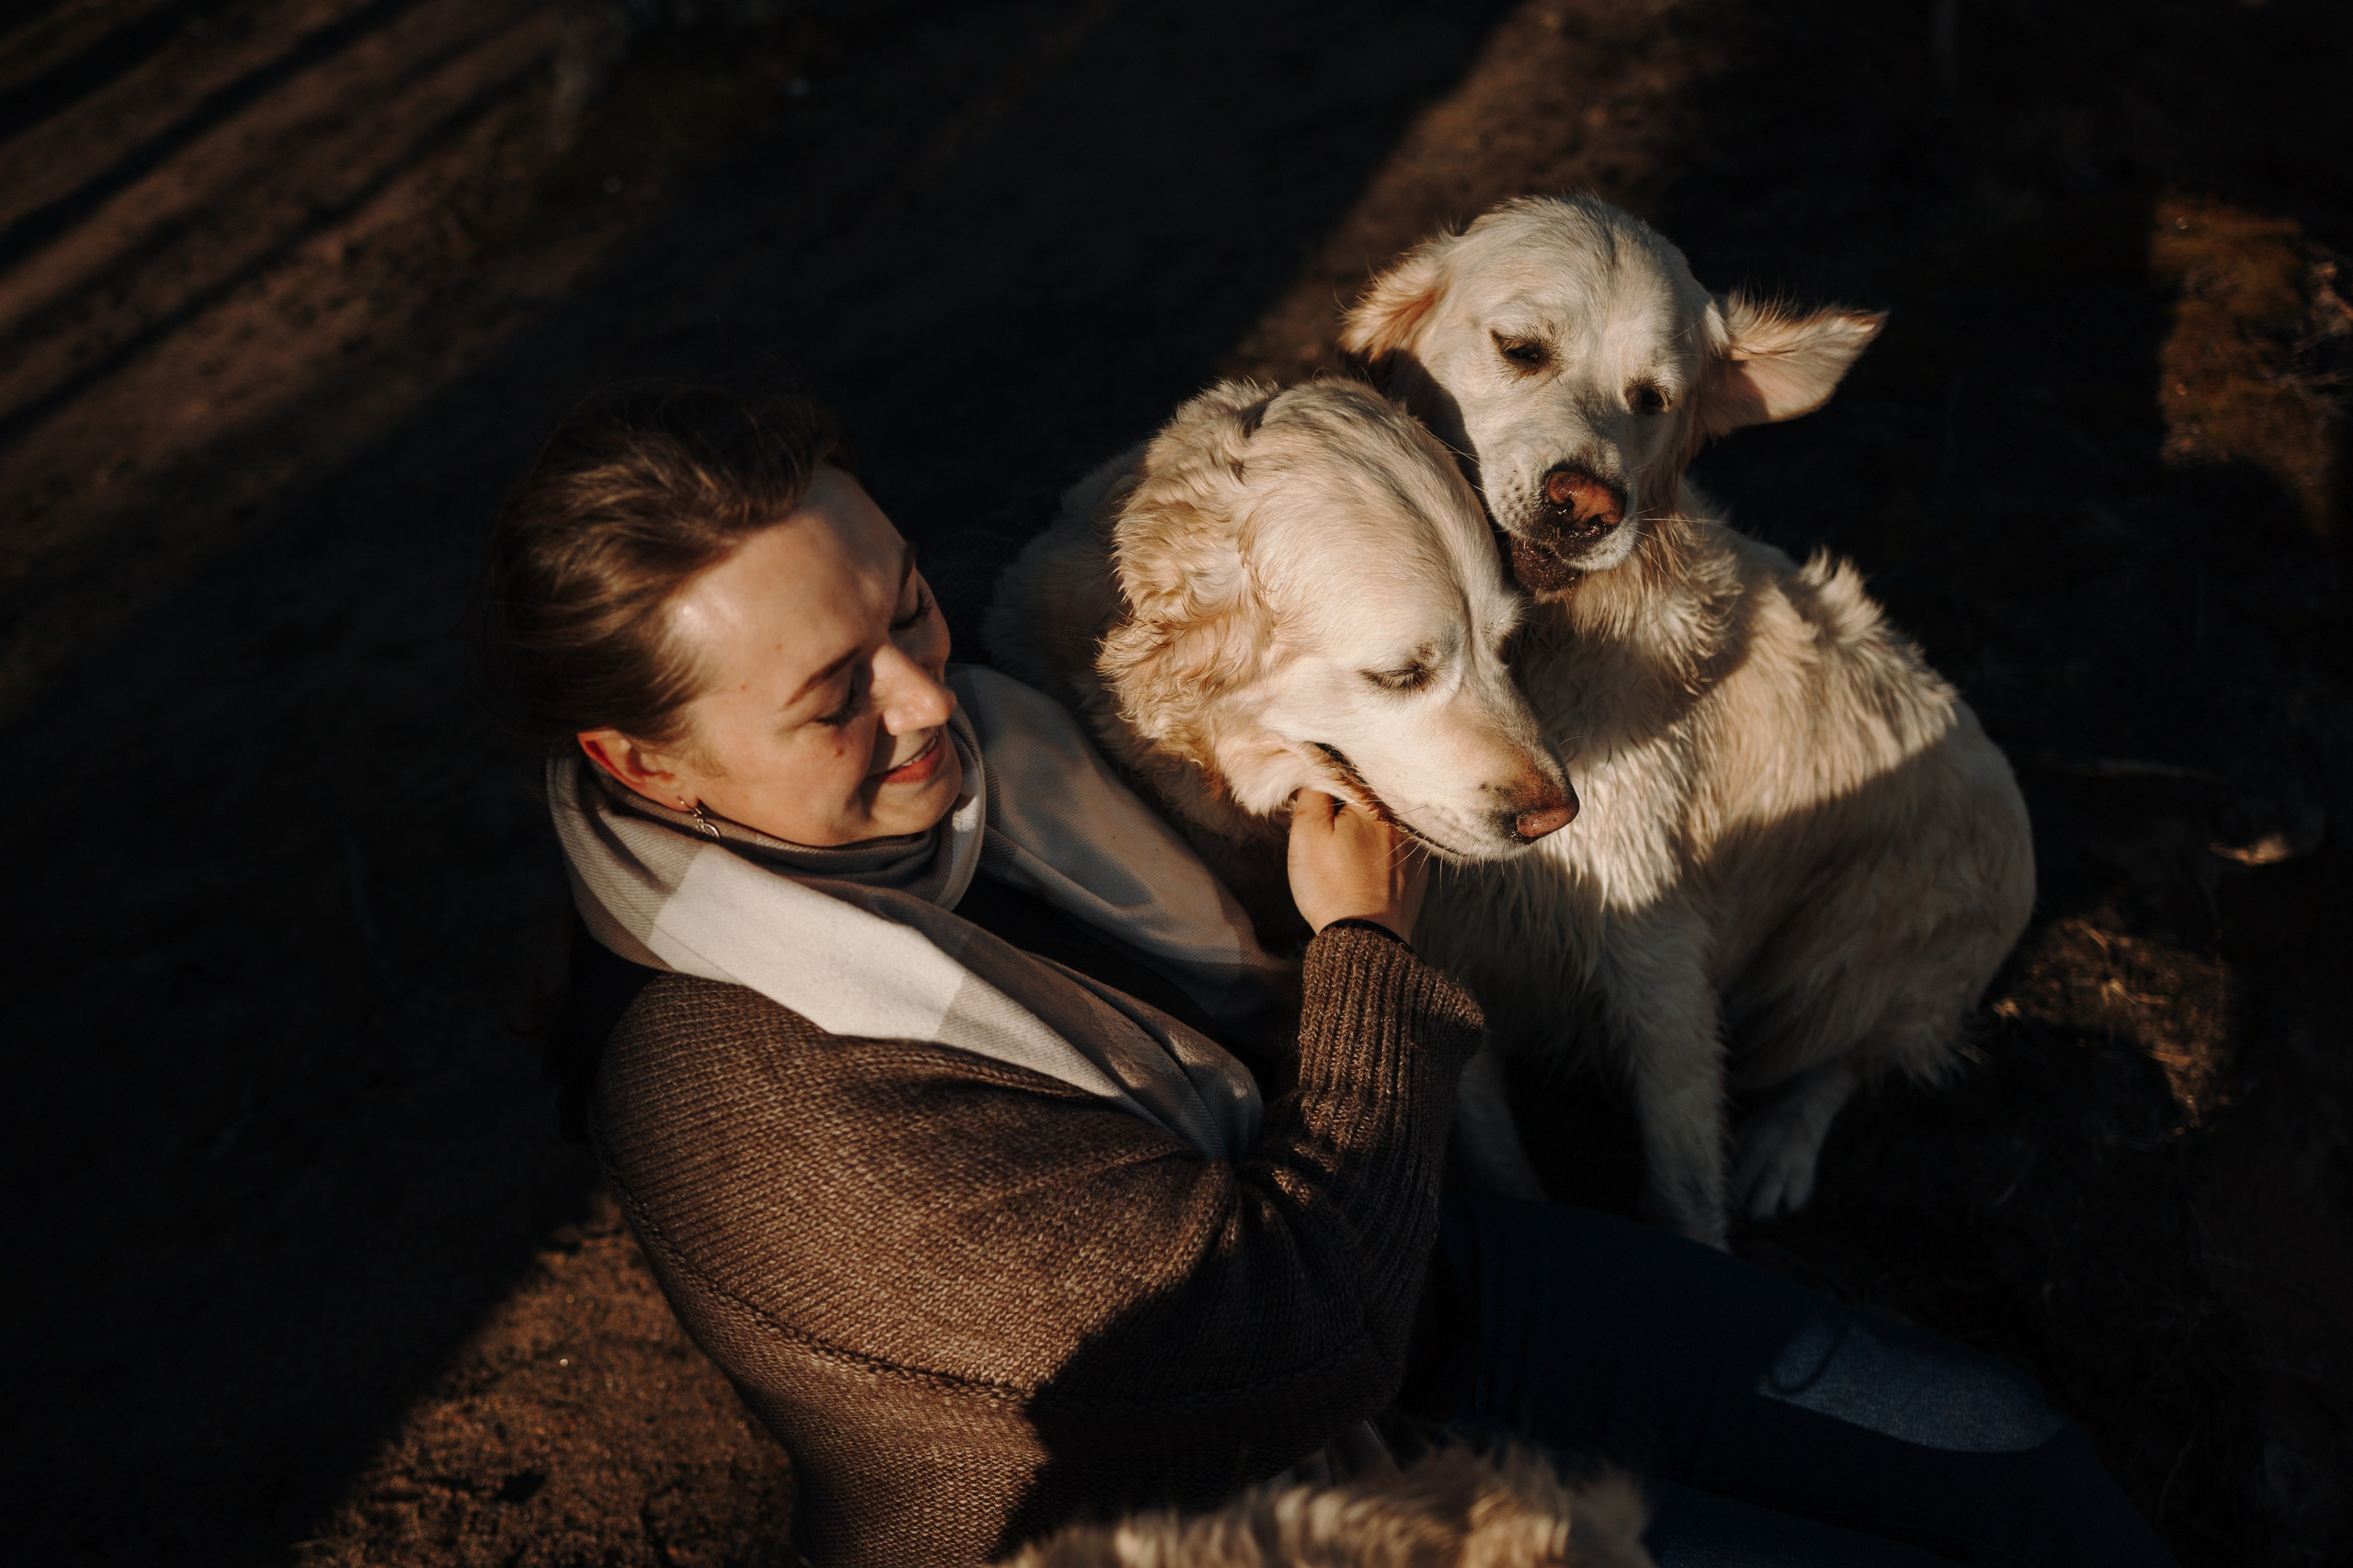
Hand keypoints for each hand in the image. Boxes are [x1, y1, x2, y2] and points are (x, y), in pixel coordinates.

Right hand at [1285, 789, 1428, 940]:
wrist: (1364, 938)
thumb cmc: (1330, 885)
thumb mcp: (1307, 834)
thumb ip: (1314, 793)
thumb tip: (1320, 768)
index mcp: (1371, 804)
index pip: (1346, 778)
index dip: (1327, 789)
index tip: (1315, 806)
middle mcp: (1399, 820)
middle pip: (1369, 802)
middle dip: (1349, 810)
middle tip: (1330, 836)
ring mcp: (1413, 847)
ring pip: (1385, 825)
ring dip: (1368, 831)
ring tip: (1348, 856)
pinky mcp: (1418, 872)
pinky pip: (1399, 849)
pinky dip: (1383, 852)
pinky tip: (1368, 869)